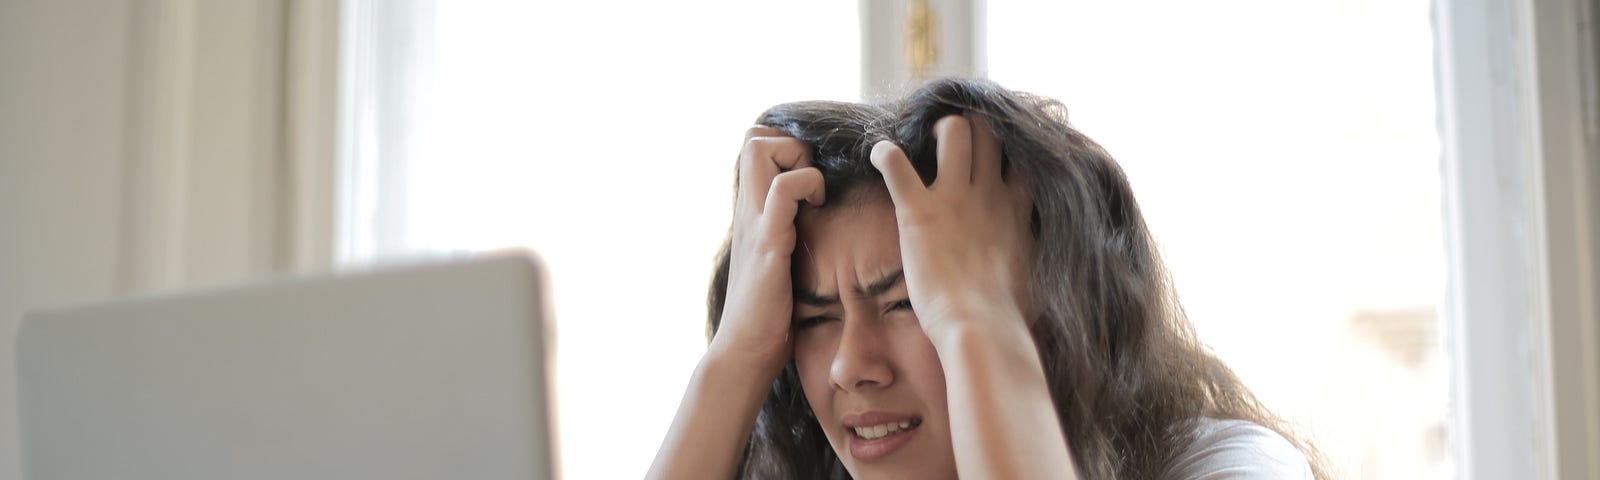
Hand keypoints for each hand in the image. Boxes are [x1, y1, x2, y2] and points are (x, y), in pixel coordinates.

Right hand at [708, 126, 826, 376]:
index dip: (786, 147)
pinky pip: (781, 191)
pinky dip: (806, 185)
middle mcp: (748, 210)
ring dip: (797, 159)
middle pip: (754, 136)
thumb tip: (814, 224)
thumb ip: (786, 235)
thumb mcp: (777, 261)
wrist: (745, 352)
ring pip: (760, 150)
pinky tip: (817, 209)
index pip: (755, 145)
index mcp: (751, 212)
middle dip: (791, 144)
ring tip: (815, 194)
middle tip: (813, 181)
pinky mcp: (768, 243)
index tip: (811, 178)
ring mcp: (755, 223)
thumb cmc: (768, 314)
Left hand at [870, 115, 1033, 339]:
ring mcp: (953, 198)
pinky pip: (896, 163)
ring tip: (922, 142)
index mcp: (1016, 208)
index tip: (996, 153)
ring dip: (936, 130)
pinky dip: (884, 154)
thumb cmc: (1009, 315)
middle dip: (972, 127)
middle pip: (988, 131)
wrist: (981, 327)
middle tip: (953, 142)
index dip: (1009, 147)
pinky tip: (879, 155)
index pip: (1022, 156)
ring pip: (954, 130)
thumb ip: (1035, 256)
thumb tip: (1045, 267)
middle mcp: (988, 193)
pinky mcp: (918, 211)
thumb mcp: (1038, 277)